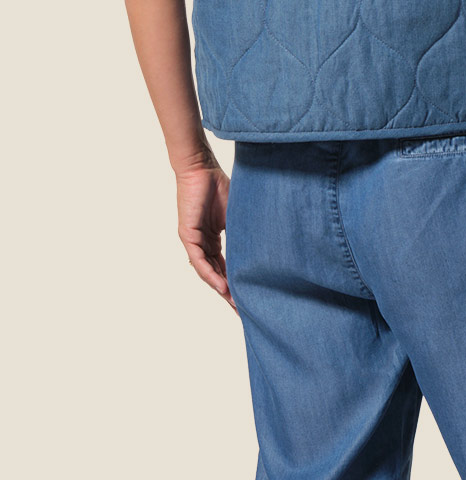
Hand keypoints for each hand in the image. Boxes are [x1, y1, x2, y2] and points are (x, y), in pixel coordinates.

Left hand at [175, 155, 238, 314]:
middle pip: (216, 274)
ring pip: (207, 271)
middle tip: (243, 311)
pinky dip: (210, 274)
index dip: (236, 282)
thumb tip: (264, 246)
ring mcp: (194, 241)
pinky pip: (199, 261)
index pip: (225, 266)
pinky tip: (221, 286)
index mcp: (214, 239)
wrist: (201, 168)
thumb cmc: (219, 185)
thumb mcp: (236, 214)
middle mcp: (203, 243)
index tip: (249, 298)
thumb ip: (243, 231)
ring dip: (220, 288)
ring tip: (235, 304)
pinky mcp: (188, 236)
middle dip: (229, 293)